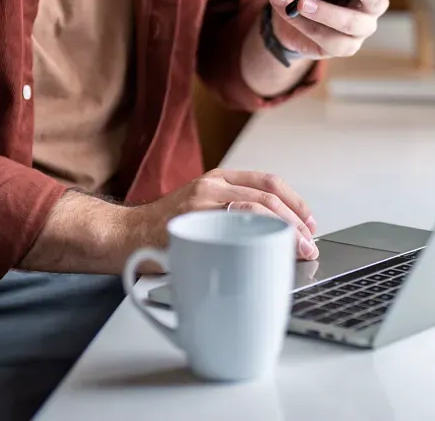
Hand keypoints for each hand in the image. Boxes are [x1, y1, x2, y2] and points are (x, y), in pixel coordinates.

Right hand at [136, 168, 318, 260]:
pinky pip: (232, 229)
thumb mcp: (202, 209)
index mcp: (219, 179)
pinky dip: (255, 242)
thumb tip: (275, 236)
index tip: (310, 223)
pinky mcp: (191, 223)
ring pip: (255, 211)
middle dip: (295, 223)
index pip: (268, 181)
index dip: (296, 202)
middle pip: (268, 198)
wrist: (124, 235)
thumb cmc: (165, 229)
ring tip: (296, 252)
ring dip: (283, 232)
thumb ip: (231, 213)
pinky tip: (266, 255)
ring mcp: (201, 203)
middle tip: (308, 245)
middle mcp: (212, 185)